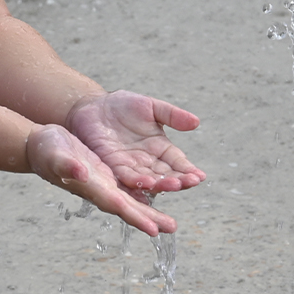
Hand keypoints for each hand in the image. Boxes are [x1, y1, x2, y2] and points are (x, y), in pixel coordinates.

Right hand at [26, 124, 175, 235]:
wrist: (42, 145)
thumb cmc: (46, 151)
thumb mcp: (56, 155)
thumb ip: (67, 166)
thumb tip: (81, 173)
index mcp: (92, 187)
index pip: (117, 205)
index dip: (136, 217)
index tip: (153, 229)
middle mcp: (101, 189)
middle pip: (129, 208)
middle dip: (150, 219)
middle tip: (172, 228)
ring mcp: (104, 183)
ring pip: (132, 200)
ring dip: (150, 211)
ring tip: (170, 222)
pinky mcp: (106, 174)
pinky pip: (129, 187)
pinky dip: (145, 193)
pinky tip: (158, 194)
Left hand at [64, 90, 205, 194]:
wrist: (93, 106)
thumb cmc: (123, 105)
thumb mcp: (151, 107)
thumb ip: (172, 115)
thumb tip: (196, 122)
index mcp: (160, 148)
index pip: (178, 163)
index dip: (188, 170)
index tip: (200, 176)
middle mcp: (148, 161)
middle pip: (166, 175)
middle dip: (177, 180)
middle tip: (188, 183)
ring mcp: (130, 166)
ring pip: (148, 179)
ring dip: (159, 184)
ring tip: (170, 185)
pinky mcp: (112, 166)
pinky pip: (125, 178)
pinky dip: (135, 184)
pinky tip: (145, 188)